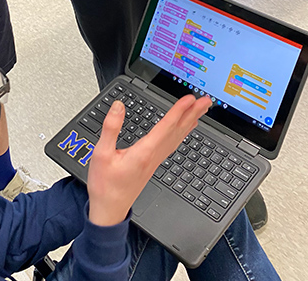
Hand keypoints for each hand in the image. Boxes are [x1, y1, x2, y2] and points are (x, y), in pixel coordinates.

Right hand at [86, 96, 211, 225]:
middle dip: (192, 114)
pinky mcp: (154, 164)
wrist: (110, 208)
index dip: (179, 111)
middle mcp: (154, 156)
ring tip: (201, 111)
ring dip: (190, 122)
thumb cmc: (105, 185)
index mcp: (144, 152)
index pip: (166, 127)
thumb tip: (119, 107)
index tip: (190, 99)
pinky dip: (181, 134)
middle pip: (177, 131)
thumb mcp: (102, 154)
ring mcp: (156, 161)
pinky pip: (172, 145)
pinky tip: (185, 130)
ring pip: (177, 138)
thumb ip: (111, 128)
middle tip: (206, 101)